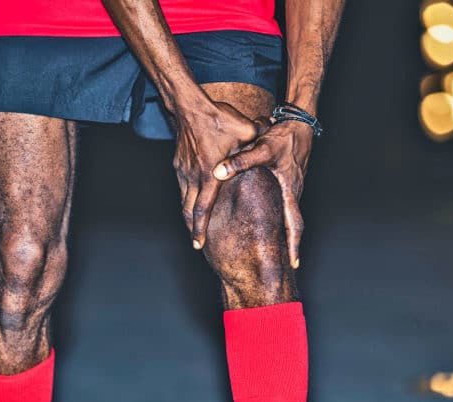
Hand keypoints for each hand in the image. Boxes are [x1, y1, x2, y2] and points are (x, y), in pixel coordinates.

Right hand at [172, 100, 258, 248]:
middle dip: (192, 228)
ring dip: (188, 214)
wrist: (191, 106)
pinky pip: (182, 185)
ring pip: (183, 199)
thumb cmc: (219, 118)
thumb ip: (257, 147)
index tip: (199, 244)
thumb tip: (273, 150)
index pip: (203, 208)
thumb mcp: (246, 132)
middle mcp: (194, 175)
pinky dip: (185, 197)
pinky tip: (189, 201)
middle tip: (196, 242)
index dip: (200, 228)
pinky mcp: (179, 163)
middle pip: (189, 209)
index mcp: (210, 174)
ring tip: (192, 227)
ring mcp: (184, 170)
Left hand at [212, 120, 313, 267]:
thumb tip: (218, 172)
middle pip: (294, 225)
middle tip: (288, 266)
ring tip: (279, 251)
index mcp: (289, 190)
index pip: (295, 224)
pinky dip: (280, 218)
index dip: (294, 245)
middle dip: (291, 245)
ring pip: (289, 215)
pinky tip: (272, 223)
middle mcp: (292, 193)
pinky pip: (285, 205)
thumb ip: (240, 161)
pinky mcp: (287, 182)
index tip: (293, 264)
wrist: (298, 123)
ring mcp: (291, 189)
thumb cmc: (284, 136)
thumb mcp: (262, 148)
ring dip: (286, 233)